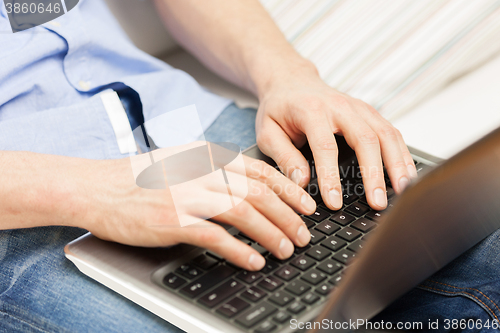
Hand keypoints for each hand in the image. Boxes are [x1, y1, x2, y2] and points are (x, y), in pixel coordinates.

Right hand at [74, 142, 315, 270]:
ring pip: (245, 212)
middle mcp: (202, 172)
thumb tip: (250, 187)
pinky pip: (217, 236)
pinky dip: (240, 250)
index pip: (260, 171)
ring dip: (271, 233)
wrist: (99, 187)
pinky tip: (254, 261)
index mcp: (208, 156)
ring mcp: (188, 195)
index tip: (307, 206)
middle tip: (304, 233)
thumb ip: (215, 170)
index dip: (289, 190)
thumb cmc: (141, 178)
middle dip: (288, 216)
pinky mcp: (174, 220)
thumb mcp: (183, 162)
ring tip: (286, 249)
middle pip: (259, 193)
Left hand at [255, 64, 416, 210]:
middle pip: (366, 138)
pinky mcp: (369, 113)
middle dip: (374, 174)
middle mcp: (340, 106)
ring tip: (403, 192)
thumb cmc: (278, 108)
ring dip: (397, 164)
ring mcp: (359, 108)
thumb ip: (284, 157)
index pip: (325, 146)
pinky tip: (406, 175)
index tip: (334, 202)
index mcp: (311, 110)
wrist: (292, 81)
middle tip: (377, 203)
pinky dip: (402, 154)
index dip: (331, 176)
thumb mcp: (267, 132)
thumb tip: (301, 184)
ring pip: (386, 134)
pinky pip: (391, 133)